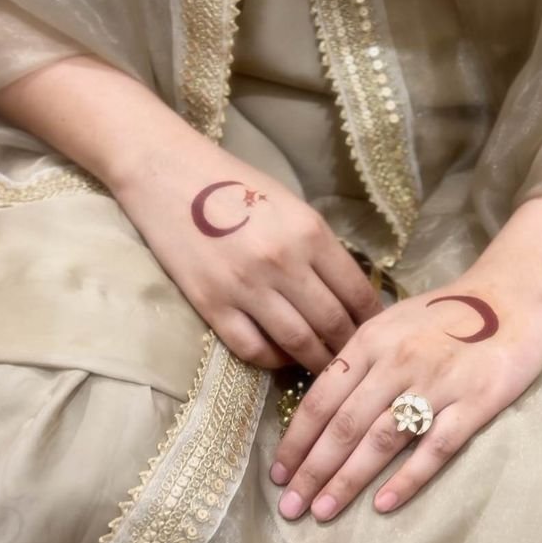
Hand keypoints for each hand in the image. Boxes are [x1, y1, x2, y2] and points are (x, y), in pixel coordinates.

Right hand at [113, 131, 381, 373]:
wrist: (166, 174)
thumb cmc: (234, 185)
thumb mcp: (291, 206)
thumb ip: (319, 247)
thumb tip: (347, 292)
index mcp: (309, 232)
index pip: (357, 291)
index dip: (371, 319)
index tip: (375, 332)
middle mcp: (283, 262)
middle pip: (333, 324)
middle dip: (349, 347)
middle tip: (354, 358)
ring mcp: (246, 287)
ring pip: (298, 343)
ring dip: (317, 362)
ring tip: (325, 368)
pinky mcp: (212, 305)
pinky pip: (253, 349)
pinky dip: (274, 360)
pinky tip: (281, 356)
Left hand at [270, 269, 541, 519]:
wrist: (511, 295)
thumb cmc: (447, 312)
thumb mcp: (392, 322)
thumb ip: (359, 358)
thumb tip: (322, 404)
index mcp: (371, 341)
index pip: (322, 398)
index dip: (297, 439)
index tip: (278, 474)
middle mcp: (397, 362)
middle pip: (344, 425)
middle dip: (312, 470)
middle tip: (290, 507)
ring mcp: (436, 383)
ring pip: (381, 440)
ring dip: (348, 479)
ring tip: (323, 510)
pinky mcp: (474, 402)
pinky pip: (434, 447)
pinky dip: (407, 479)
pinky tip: (383, 505)